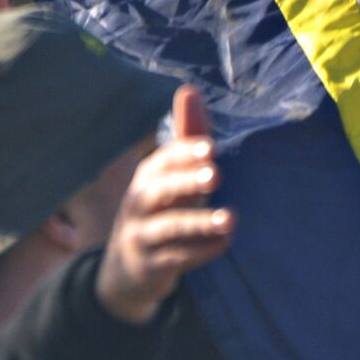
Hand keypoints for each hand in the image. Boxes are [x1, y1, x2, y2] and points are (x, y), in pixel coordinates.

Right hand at [95, 87, 234, 323]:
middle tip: (217, 176)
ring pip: (169, 227)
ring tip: (231, 219)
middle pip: (160, 190)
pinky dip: (200, 251)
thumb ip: (188, 136)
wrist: (127, 271)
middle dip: (187, 181)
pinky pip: (175, 258)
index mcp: (148, 176)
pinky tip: (224, 244)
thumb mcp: (174, 176)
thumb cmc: (162, 210)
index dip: (186, 153)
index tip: (212, 147)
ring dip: (200, 222)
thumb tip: (189, 89)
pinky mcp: (150, 266)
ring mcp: (141, 236)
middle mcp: (139, 203)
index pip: (164, 160)